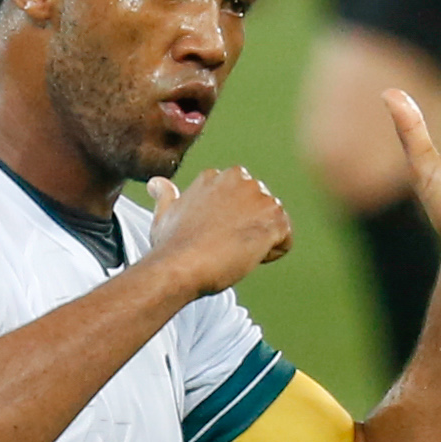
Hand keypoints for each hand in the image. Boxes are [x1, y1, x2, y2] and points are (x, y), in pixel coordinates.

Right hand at [142, 168, 291, 296]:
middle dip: (247, 230)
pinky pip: (284, 241)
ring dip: (258, 243)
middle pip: (259, 211)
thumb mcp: (165, 215)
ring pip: (272, 225)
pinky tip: (247, 256)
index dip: (227, 226)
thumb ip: (166, 196)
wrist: (181, 265)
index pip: (238, 202)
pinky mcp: (275, 217)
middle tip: (222, 246)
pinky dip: (270, 254)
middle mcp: (240, 178)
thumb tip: (155, 183)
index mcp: (217, 176)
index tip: (211, 238)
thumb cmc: (171, 246)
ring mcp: (259, 196)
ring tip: (232, 251)